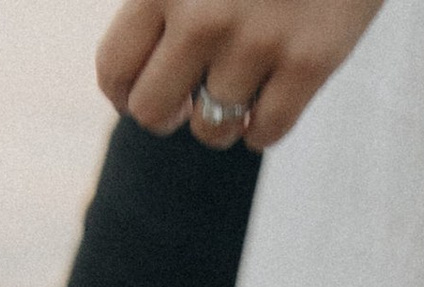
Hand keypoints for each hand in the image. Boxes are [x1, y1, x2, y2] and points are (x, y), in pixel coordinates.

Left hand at [97, 0, 388, 150]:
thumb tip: (138, 58)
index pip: (114, 68)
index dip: (123, 93)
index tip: (139, 93)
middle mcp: (203, 16)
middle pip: (153, 112)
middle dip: (167, 115)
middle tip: (187, 102)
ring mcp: (258, 42)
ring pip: (212, 129)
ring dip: (221, 120)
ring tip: (237, 92)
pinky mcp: (309, 62)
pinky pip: (265, 133)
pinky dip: (262, 128)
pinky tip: (269, 100)